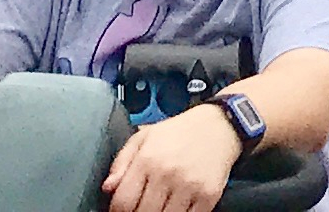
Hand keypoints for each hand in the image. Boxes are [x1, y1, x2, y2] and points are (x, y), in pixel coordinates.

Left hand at [104, 101, 244, 211]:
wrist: (220, 125)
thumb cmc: (179, 132)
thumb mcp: (145, 136)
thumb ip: (122, 162)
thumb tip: (108, 188)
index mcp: (148, 158)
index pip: (123, 202)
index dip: (117, 211)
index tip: (122, 209)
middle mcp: (168, 173)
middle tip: (142, 206)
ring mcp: (189, 186)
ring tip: (159, 206)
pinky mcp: (208, 195)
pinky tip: (177, 207)